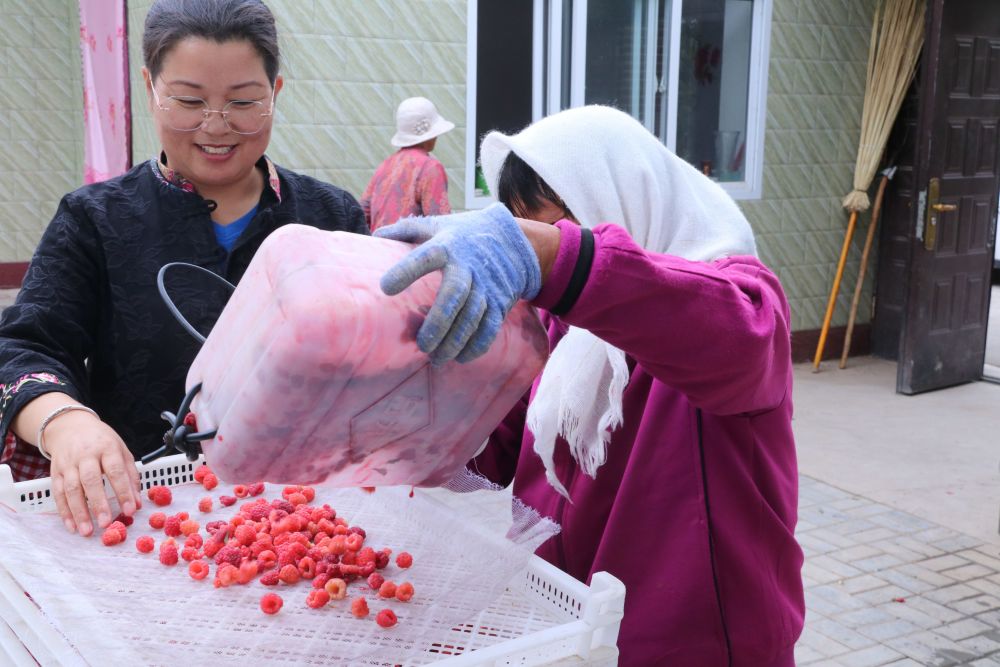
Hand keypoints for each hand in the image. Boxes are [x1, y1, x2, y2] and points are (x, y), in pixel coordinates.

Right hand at [44, 412, 141, 535]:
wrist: (70, 426)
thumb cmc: (102, 442)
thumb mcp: (122, 451)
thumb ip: (130, 476)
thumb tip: (137, 503)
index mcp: (107, 447)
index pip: (115, 471)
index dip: (123, 491)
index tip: (130, 510)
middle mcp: (85, 455)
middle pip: (91, 480)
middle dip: (98, 503)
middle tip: (106, 523)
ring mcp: (68, 464)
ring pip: (71, 489)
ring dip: (79, 512)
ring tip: (87, 531)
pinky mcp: (55, 472)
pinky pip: (58, 493)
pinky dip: (64, 511)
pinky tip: (71, 526)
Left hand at [375, 204, 541, 363]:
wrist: (512, 240)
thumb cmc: (463, 234)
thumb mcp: (437, 225)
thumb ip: (406, 230)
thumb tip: (376, 236)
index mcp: (447, 246)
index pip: (426, 257)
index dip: (407, 271)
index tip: (386, 287)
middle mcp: (468, 266)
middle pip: (455, 294)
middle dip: (439, 321)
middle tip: (422, 345)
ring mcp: (487, 285)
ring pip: (473, 316)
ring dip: (456, 340)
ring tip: (437, 359)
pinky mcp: (500, 301)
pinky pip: (491, 326)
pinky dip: (478, 344)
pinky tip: (461, 358)